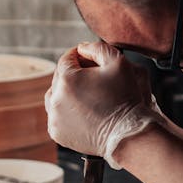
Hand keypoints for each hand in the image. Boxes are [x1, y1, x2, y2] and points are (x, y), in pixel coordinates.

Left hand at [45, 42, 163, 167]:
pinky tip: (81, 109)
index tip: (89, 58)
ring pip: (54, 96)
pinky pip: (57, 115)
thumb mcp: (118, 62)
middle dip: (74, 73)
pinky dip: (65, 111)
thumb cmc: (125, 98)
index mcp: (67, 79)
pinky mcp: (57, 132)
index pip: (67, 58)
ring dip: (66, 91)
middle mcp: (55, 98)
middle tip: (91, 77)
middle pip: (59, 77)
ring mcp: (54, 117)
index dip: (79, 55)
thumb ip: (97, 48)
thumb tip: (82, 48)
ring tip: (84, 93)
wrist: (127, 134)